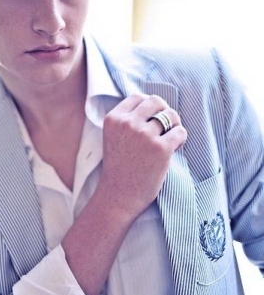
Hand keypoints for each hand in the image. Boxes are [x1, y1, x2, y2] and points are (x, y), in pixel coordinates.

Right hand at [96, 94, 186, 224]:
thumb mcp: (114, 137)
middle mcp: (128, 123)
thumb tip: (156, 105)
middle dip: (164, 112)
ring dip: (175, 126)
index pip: (138, 97)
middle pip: (156, 101)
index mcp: (114, 119)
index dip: (149, 107)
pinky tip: (174, 150)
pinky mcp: (160, 148)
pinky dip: (181, 140)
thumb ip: (128, 120)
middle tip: (165, 129)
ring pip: (171, 115)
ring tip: (170, 140)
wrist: (118, 196)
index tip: (152, 121)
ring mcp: (144, 135)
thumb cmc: (120, 168)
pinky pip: (181, 132)